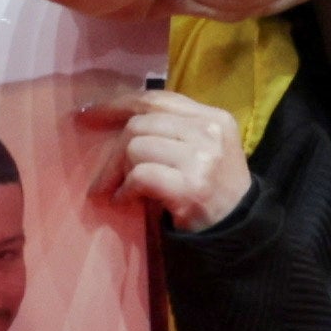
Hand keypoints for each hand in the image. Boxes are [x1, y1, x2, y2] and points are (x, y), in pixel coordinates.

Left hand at [91, 87, 252, 231]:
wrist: (239, 231)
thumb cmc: (213, 189)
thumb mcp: (202, 148)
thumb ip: (171, 128)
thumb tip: (117, 117)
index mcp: (213, 117)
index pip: (157, 99)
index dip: (119, 104)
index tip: (91, 112)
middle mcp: (209, 131)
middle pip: (141, 122)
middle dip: (114, 148)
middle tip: (103, 174)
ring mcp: (202, 158)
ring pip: (137, 146)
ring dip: (118, 171)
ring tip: (117, 189)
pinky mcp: (191, 186)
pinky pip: (141, 175)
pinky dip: (126, 188)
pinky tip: (125, 200)